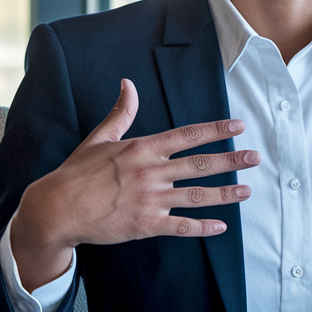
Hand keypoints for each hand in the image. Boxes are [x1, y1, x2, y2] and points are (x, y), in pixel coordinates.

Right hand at [11, 79, 259, 290]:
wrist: (56, 209)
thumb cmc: (77, 173)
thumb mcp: (99, 138)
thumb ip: (121, 112)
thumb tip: (128, 84)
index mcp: (142, 148)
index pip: (187, 135)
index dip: (216, 130)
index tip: (239, 127)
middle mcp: (150, 172)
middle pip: (200, 164)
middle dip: (231, 161)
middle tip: (255, 158)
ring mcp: (150, 199)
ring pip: (197, 195)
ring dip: (225, 194)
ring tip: (247, 191)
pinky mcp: (145, 224)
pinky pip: (181, 226)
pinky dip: (203, 227)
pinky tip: (222, 226)